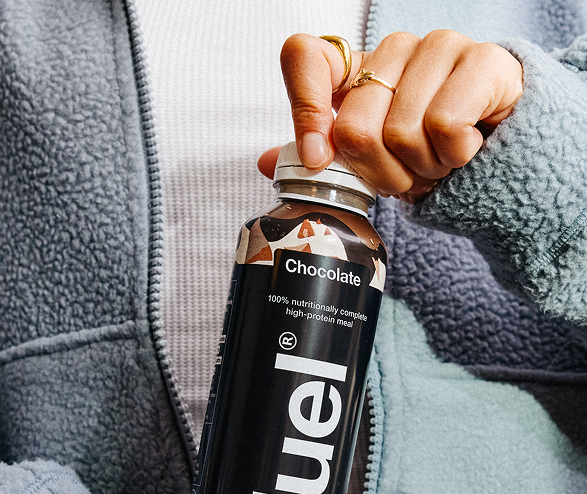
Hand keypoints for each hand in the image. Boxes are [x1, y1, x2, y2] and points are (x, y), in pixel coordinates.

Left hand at [260, 30, 522, 201]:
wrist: (499, 159)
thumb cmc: (428, 156)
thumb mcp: (371, 163)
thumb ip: (322, 158)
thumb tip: (266, 162)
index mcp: (357, 72)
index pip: (305, 57)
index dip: (304, 108)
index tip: (317, 158)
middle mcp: (393, 50)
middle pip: (353, 127)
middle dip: (382, 174)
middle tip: (408, 173)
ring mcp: (439, 47)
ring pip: (401, 132)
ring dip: (421, 170)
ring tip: (438, 162)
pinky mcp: (483, 61)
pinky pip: (444, 124)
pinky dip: (453, 158)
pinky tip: (464, 151)